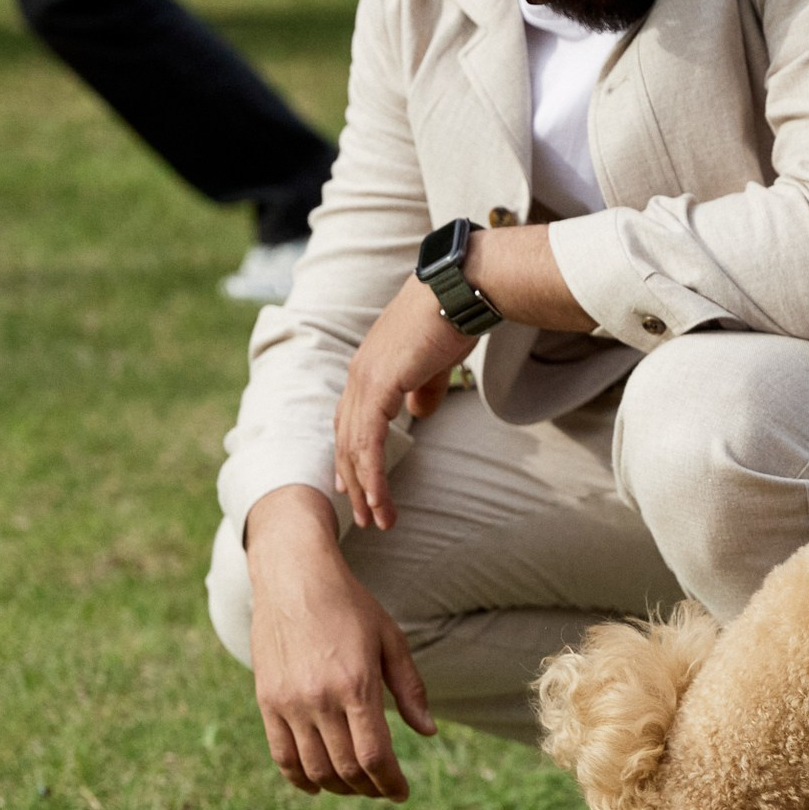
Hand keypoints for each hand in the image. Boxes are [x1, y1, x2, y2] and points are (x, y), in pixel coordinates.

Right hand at [245, 486, 436, 799]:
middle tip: (383, 789)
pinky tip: (318, 785)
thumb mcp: (391, 640)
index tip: (401, 792)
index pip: (374, 756)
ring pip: (314, 769)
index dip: (390, 783)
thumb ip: (411, 689)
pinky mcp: (267, 701)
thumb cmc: (350, 605)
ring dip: (339, 787)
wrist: (293, 576)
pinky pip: (282, 755)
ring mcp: (289, 702)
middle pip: (346, 768)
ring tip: (356, 785)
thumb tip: (429, 732)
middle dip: (369, 788)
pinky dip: (300, 779)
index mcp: (356, 685)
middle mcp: (320, 699)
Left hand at [335, 275, 474, 530]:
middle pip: (346, 437)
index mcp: (369, 366)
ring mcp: (365, 379)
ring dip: (364, 486)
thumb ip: (423, 389)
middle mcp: (359, 373)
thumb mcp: (435, 363)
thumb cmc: (454, 318)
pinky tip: (378, 497)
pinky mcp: (379, 385)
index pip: (351, 419)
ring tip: (376, 518)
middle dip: (354, 480)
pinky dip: (370, 472)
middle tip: (365, 515)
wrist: (462, 290)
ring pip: (354, 445)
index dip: (351, 454)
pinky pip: (368, 440)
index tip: (354, 485)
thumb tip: (417, 413)